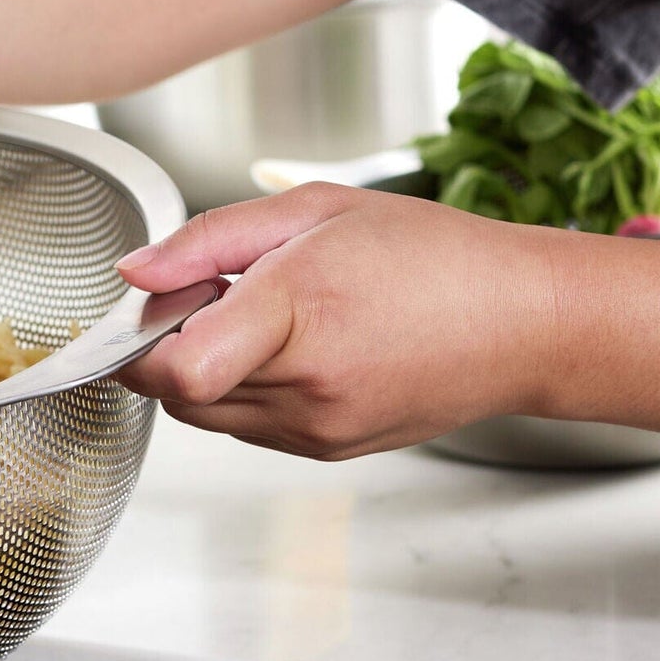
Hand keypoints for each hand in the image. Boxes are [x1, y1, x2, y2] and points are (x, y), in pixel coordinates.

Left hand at [115, 184, 560, 458]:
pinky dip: (241, 389)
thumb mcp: (312, 210)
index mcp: (299, 313)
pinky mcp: (328, 450)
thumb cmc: (433, 257)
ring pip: (204, 415)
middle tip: (211, 294)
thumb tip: (135, 271)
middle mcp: (307, 387)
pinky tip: (287, 346)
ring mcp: (318, 429)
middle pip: (176, 392)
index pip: (176, 368)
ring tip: (259, 316)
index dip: (140, 337)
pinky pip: (247, 427)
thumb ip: (208, 240)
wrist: (525, 324)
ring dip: (202, 369)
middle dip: (167, 344)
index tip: (154, 300)